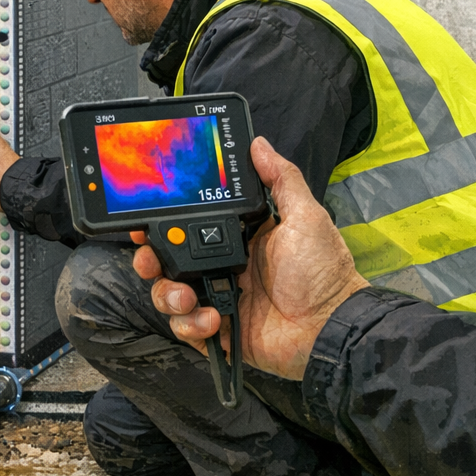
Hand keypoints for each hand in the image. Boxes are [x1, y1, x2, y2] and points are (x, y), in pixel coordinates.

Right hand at [131, 136, 369, 380]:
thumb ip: (281, 180)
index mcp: (236, 239)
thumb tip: (258, 144)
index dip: (162, 227)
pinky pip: (184, 327)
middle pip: (166, 262)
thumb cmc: (322, 272)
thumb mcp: (305, 217)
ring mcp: (216, 299)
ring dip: (168, 295)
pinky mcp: (217, 330)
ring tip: (188, 297)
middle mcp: (220, 267)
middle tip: (152, 261)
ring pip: (168, 294)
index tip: (145, 224)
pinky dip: (190, 323)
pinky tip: (213, 318)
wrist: (330, 327)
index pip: (186, 229)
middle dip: (150, 261)